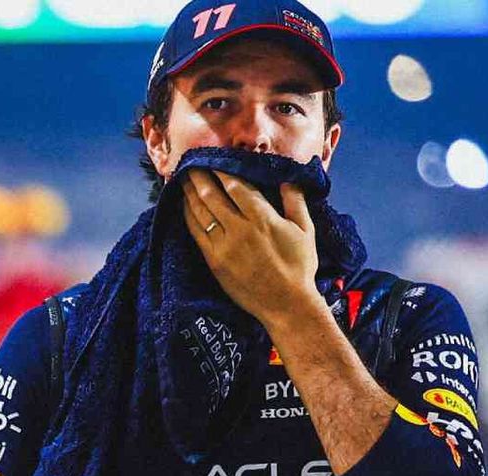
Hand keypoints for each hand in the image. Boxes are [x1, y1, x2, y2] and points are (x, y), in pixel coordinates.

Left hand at [182, 169, 323, 325]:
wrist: (286, 305)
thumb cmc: (299, 267)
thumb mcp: (306, 231)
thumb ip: (295, 201)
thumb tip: (288, 178)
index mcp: (262, 218)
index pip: (236, 185)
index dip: (221, 170)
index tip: (213, 159)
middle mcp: (240, 229)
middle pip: (212, 194)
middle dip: (199, 176)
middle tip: (190, 163)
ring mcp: (224, 246)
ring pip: (200, 212)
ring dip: (189, 192)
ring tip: (182, 178)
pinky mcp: (214, 261)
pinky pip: (196, 232)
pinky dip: (188, 215)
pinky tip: (184, 205)